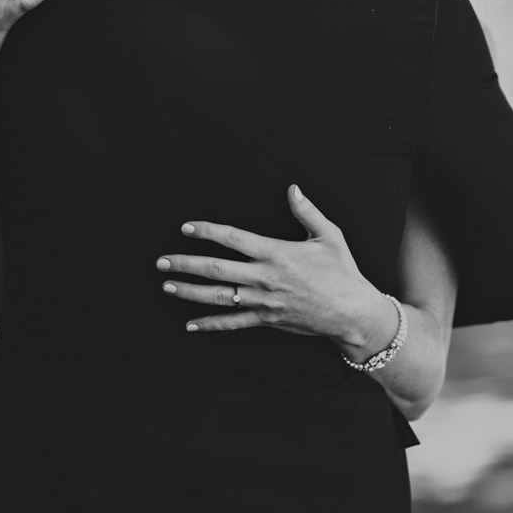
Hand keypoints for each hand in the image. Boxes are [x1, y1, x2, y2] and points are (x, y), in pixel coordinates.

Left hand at [157, 185, 398, 356]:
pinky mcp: (266, 319)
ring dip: (189, 291)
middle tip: (161, 260)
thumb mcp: (329, 236)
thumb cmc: (342, 272)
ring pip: (218, 296)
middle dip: (185, 263)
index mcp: (276, 253)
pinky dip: (210, 324)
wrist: (351, 313)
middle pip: (216, 269)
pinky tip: (190, 324)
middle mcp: (264, 278)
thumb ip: (307, 211)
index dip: (207, 231)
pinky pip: (232, 323)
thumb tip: (293, 187)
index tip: (187, 227)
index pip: (233, 239)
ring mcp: (262, 301)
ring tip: (167, 284)